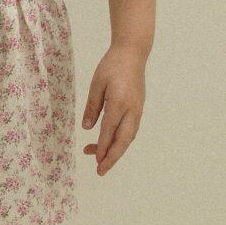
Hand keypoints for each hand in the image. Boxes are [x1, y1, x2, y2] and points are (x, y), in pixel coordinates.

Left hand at [81, 43, 144, 174]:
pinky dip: (122, 140)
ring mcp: (137, 109)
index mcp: (119, 102)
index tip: (96, 161)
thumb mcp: (96, 84)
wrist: (133, 53)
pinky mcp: (139, 108)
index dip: (102, 148)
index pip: (109, 131)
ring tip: (100, 158)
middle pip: (123, 140)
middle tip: (100, 171)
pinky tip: (111, 143)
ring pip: (129, 137)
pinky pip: (131, 130)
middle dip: (112, 157)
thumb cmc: (112, 65)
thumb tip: (87, 128)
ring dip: (116, 150)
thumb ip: (92, 106)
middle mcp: (131, 109)